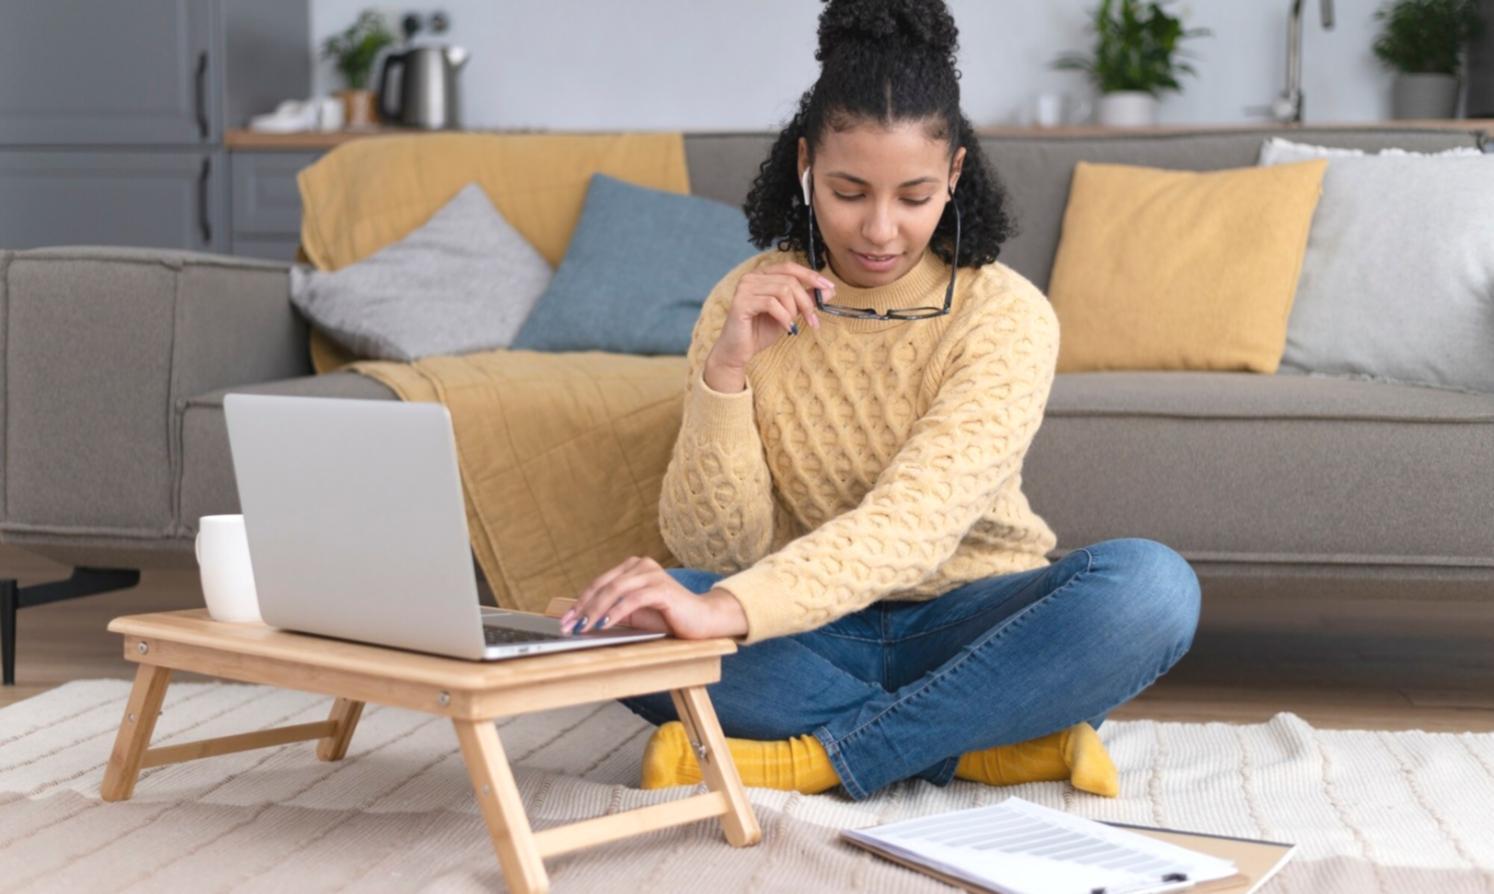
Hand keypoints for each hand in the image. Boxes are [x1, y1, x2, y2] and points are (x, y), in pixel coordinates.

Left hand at [559, 556, 747, 639]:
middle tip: (569, 626)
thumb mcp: (634, 612)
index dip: (580, 602)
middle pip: (603, 585)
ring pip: (614, 591)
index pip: (599, 583)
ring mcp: (652, 575)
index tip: (566, 620)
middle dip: (582, 608)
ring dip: (595, 611)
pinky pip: (632, 600)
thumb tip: (582, 620)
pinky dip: (615, 612)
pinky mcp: (662, 588)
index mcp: (633, 567)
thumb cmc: (668, 616)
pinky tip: (604, 624)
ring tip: (583, 628)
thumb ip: (612, 610)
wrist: (702, 620)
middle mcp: (641, 566)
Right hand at [706, 261, 830, 374]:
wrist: (738, 351)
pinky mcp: (741, 303)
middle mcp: (752, 277)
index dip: (811, 275)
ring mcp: (744, 288)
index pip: (790, 267)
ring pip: (782, 290)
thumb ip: (805, 300)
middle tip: (813, 320)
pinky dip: (784, 317)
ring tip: (794, 325)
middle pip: (789, 280)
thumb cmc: (760, 331)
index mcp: (762, 275)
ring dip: (794, 310)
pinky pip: (771, 304)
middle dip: (806, 301)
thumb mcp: (789, 313)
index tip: (829, 288)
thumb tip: (829, 290)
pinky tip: (787, 327)